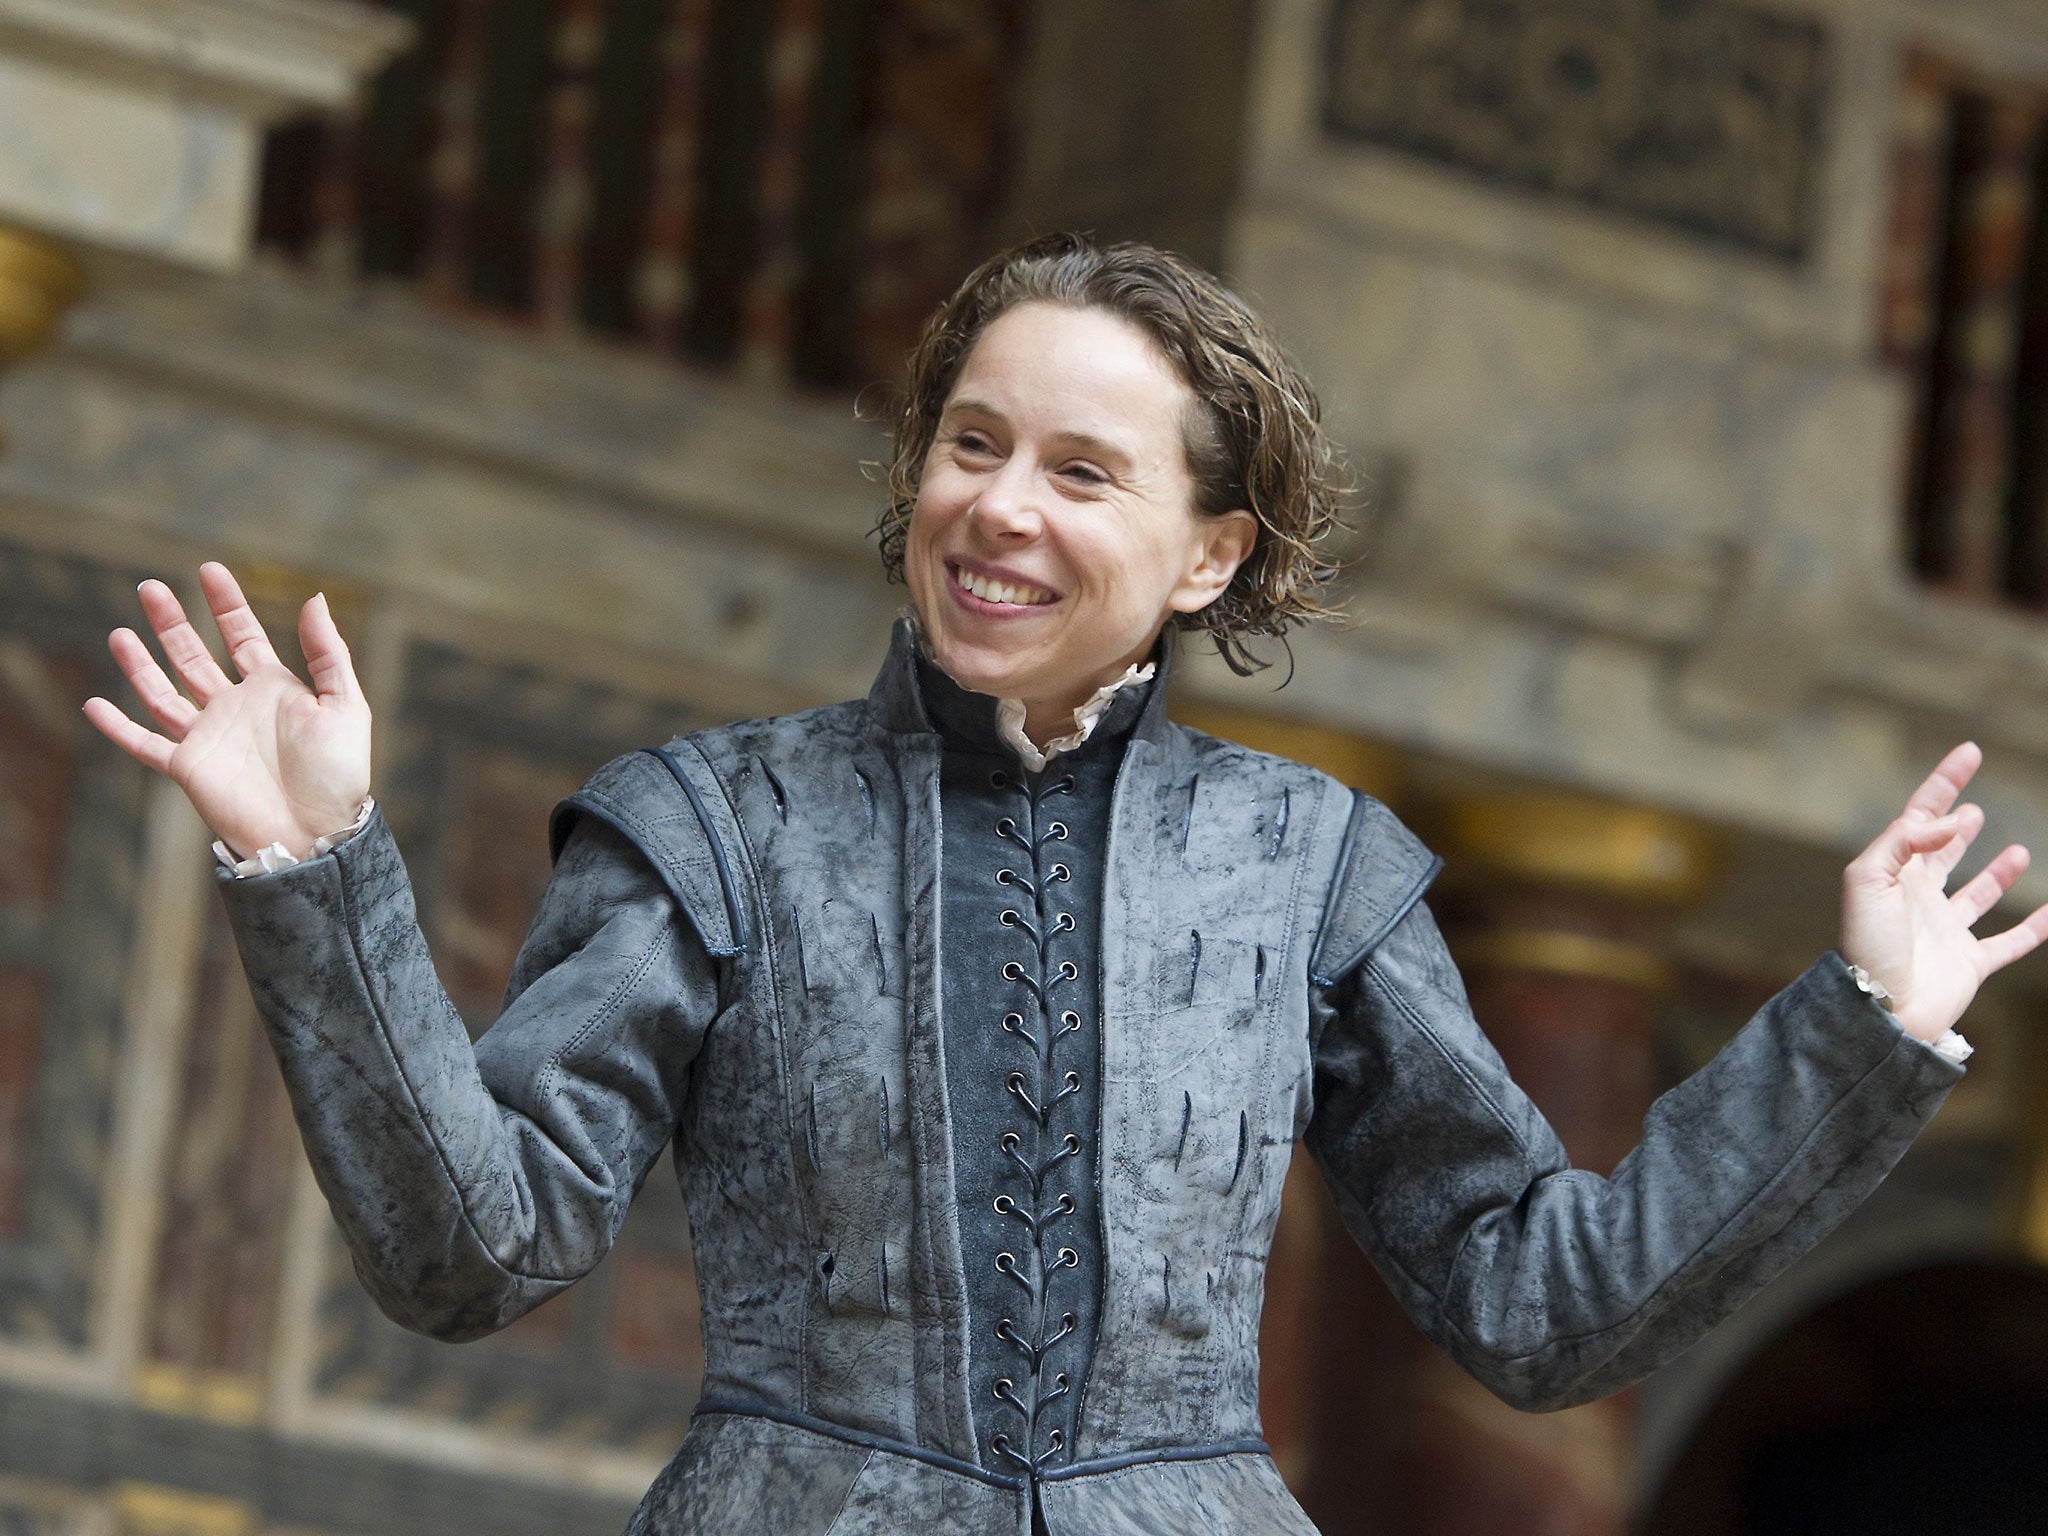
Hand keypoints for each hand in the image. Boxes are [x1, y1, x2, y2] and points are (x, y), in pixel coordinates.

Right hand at [81, 562, 371, 860]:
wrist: (317, 832)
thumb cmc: (338, 774)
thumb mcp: (346, 706)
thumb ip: (328, 654)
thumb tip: (314, 598)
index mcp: (274, 688)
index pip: (242, 635)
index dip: (227, 604)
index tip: (210, 570)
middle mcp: (236, 707)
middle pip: (194, 656)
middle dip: (173, 623)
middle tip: (150, 587)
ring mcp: (209, 736)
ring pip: (163, 693)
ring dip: (140, 665)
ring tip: (120, 633)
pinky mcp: (188, 767)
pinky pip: (145, 744)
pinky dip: (119, 726)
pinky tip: (95, 704)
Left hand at [1840, 742, 2047, 1041]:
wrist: (1880, 1007)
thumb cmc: (1868, 944)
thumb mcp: (1868, 878)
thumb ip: (1904, 841)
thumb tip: (1949, 820)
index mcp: (1894, 875)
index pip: (1919, 818)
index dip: (1943, 785)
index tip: (1969, 752)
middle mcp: (1920, 900)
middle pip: (1943, 853)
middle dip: (1957, 829)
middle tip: (1972, 808)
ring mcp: (1946, 932)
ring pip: (1977, 896)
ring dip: (1997, 874)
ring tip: (2018, 850)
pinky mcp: (1970, 964)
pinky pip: (2010, 942)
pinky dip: (2036, 929)